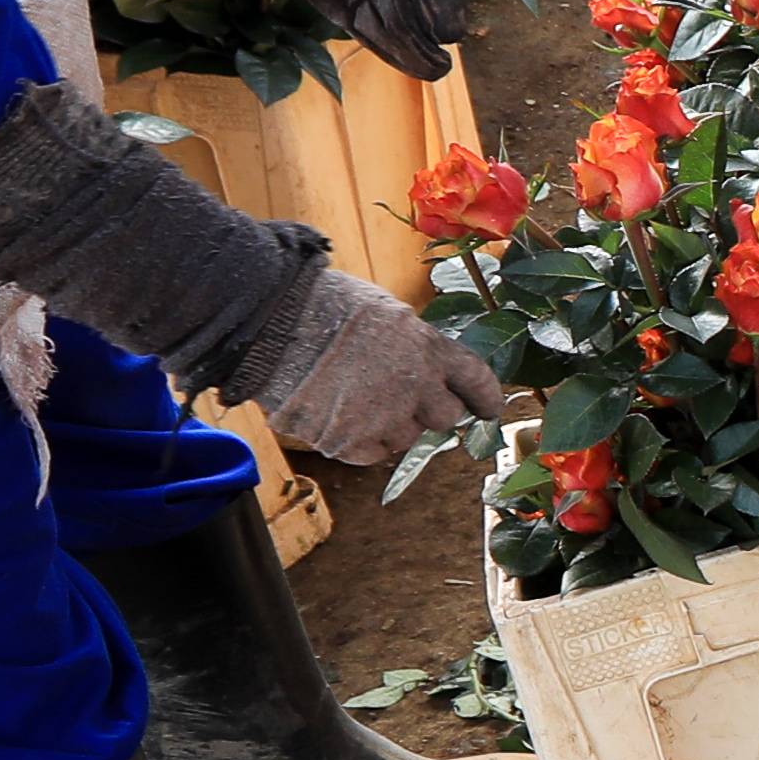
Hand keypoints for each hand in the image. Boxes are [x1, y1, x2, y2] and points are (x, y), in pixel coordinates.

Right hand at [239, 268, 517, 467]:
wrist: (268, 323)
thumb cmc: (322, 306)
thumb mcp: (385, 314)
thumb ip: (414, 346)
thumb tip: (427, 370)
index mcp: (427, 348)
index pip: (475, 380)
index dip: (486, 397)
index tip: (490, 409)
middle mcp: (415, 387)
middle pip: (446, 419)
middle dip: (429, 411)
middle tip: (399, 397)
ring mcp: (383, 418)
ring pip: (405, 438)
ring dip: (389, 425)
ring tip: (353, 396)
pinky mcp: (350, 442)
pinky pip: (371, 453)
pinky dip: (358, 440)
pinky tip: (336, 412)